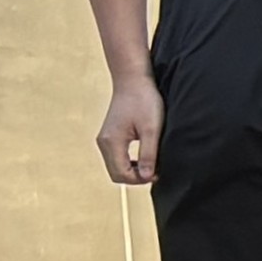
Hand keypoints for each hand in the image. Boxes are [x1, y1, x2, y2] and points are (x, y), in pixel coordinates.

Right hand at [94, 72, 160, 187]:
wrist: (133, 81)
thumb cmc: (144, 100)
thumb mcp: (151, 129)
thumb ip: (148, 154)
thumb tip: (146, 176)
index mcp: (112, 142)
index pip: (121, 174)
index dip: (140, 179)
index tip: (158, 173)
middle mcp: (104, 142)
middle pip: (116, 174)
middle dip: (136, 177)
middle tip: (156, 171)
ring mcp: (105, 139)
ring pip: (116, 167)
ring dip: (133, 171)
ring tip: (152, 164)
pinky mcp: (110, 136)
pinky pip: (116, 158)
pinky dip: (129, 162)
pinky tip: (144, 157)